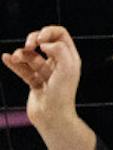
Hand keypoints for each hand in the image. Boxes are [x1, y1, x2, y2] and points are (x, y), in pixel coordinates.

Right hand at [2, 27, 96, 149]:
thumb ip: (59, 50)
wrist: (52, 117)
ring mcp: (45, 72)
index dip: (48, 31)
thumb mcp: (67, 68)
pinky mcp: (34, 82)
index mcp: (69, 57)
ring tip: (16, 57)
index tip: (39, 39)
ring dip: (22, 54)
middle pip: (44, 42)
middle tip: (28, 45)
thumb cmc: (62, 94)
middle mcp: (58, 62)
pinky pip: (23, 69)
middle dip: (33, 39)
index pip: (60, 34)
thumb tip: (45, 43)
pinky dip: (14, 63)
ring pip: (31, 56)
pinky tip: (6, 57)